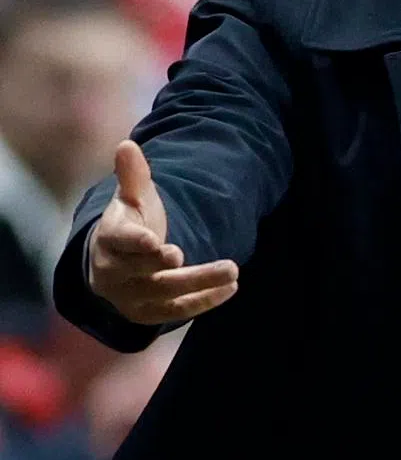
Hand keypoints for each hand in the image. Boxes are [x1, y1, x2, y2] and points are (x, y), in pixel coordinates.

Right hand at [88, 140, 238, 324]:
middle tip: (195, 257)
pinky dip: (203, 302)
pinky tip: (230, 288)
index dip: (136, 243)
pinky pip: (176, 311)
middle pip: (144, 272)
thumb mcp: (132, 198)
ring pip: (165, 294)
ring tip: (233, 270)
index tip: (156, 243)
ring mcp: (129, 297)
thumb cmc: (129, 224)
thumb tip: (126, 145)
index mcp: (108, 241)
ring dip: (200, 283)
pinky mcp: (147, 314)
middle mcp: (114, 274)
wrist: (115, 262)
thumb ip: (133, 175)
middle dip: (170, 266)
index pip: (119, 242)